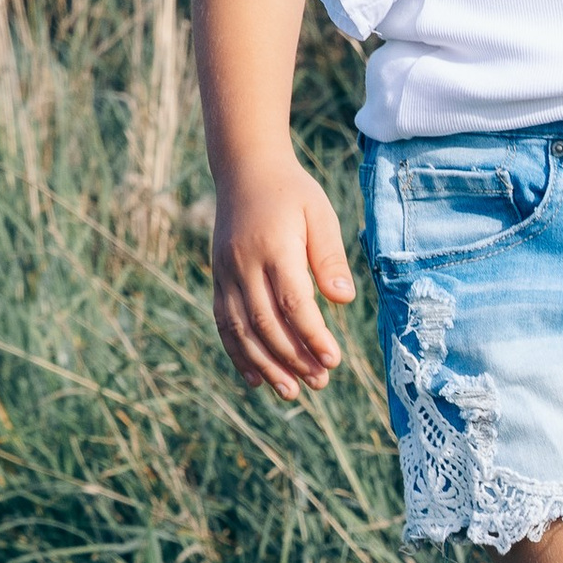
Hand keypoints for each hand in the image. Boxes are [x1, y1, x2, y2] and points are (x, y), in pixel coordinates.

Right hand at [210, 162, 356, 400]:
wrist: (245, 170)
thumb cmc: (292, 193)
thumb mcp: (320, 214)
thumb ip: (330, 256)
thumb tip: (344, 299)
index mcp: (274, 245)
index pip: (293, 301)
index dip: (312, 335)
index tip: (333, 360)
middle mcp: (244, 263)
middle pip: (265, 322)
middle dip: (293, 357)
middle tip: (320, 382)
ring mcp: (225, 273)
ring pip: (240, 329)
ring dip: (265, 364)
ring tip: (290, 392)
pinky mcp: (218, 279)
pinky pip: (223, 323)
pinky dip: (237, 354)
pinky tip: (255, 379)